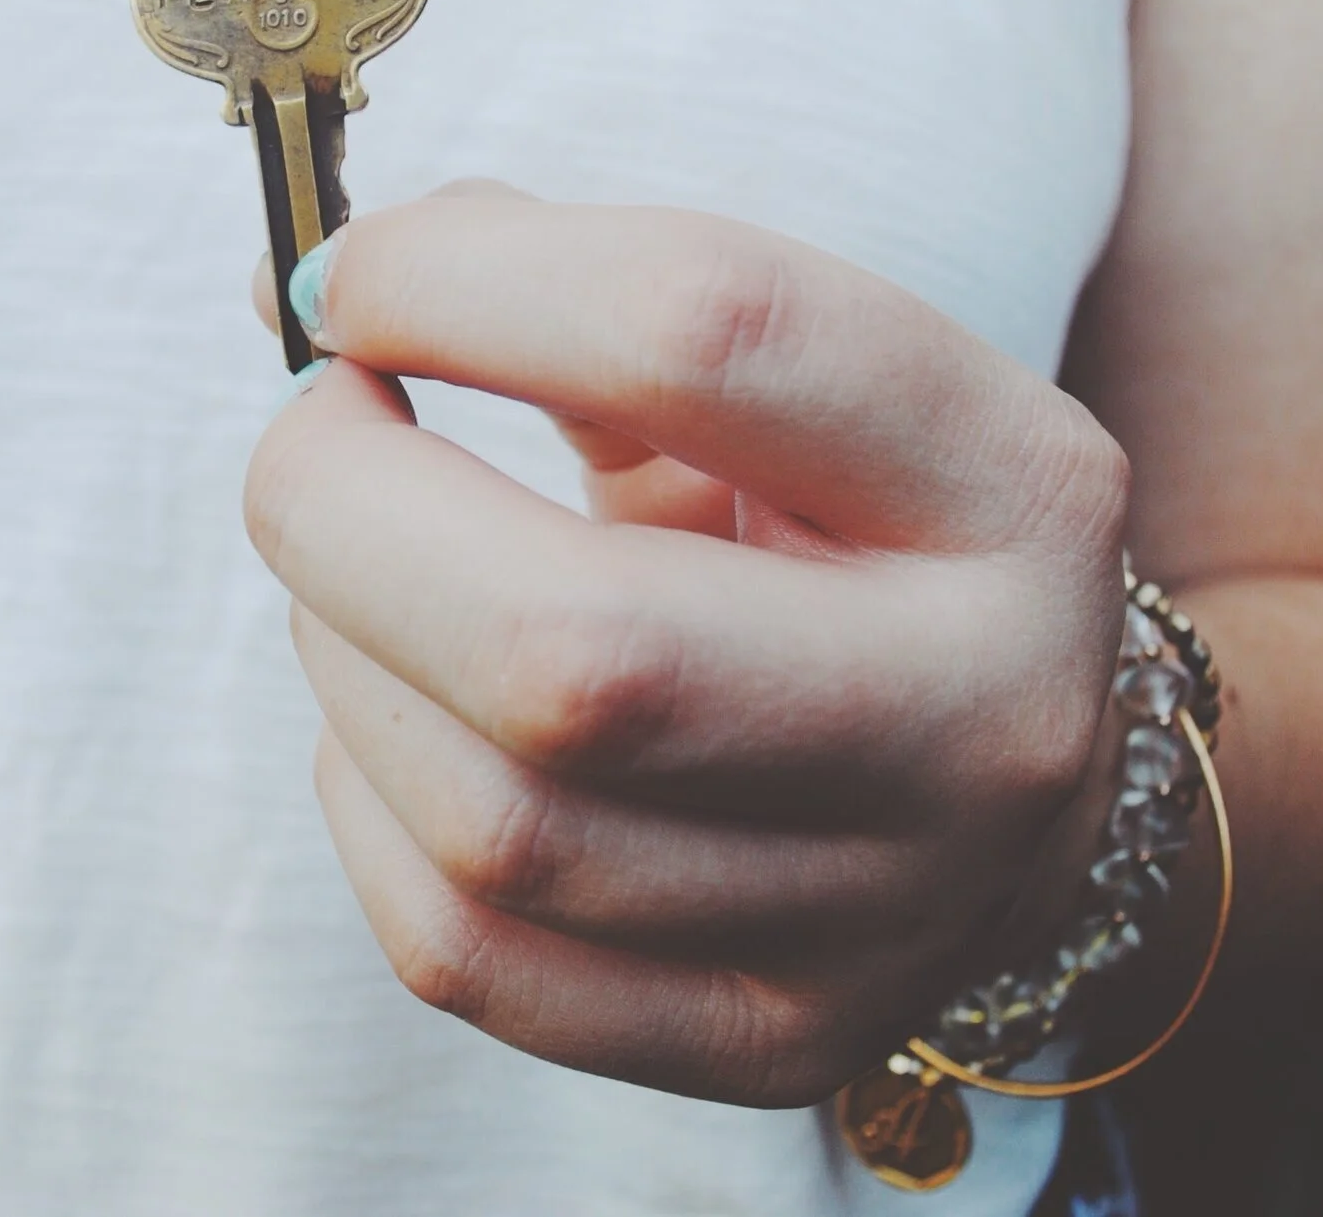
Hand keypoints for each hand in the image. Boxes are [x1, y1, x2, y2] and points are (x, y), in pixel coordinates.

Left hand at [244, 187, 1133, 1106]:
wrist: (1002, 758)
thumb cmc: (840, 526)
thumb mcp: (780, 378)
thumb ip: (565, 294)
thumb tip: (316, 282)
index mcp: (1009, 483)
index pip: (704, 332)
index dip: (461, 285)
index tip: (348, 281)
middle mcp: (981, 719)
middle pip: (577, 654)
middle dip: (349, 514)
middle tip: (312, 438)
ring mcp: (881, 918)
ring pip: (496, 826)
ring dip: (344, 656)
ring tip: (360, 574)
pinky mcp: (768, 1041)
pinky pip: (462, 950)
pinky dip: (368, 803)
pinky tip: (399, 718)